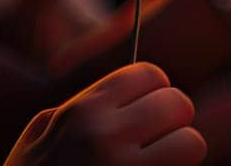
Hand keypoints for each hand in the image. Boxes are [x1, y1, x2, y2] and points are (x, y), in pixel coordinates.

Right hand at [6, 64, 205, 165]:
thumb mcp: (38, 137)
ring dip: (180, 154)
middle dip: (172, 123)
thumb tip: (135, 86)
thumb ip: (82, 108)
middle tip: (155, 143)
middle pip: (178, 103)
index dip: (155, 93)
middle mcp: (104, 136)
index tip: (148, 113)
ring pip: (192, 142)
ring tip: (155, 164)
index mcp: (81, 113)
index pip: (149, 74)